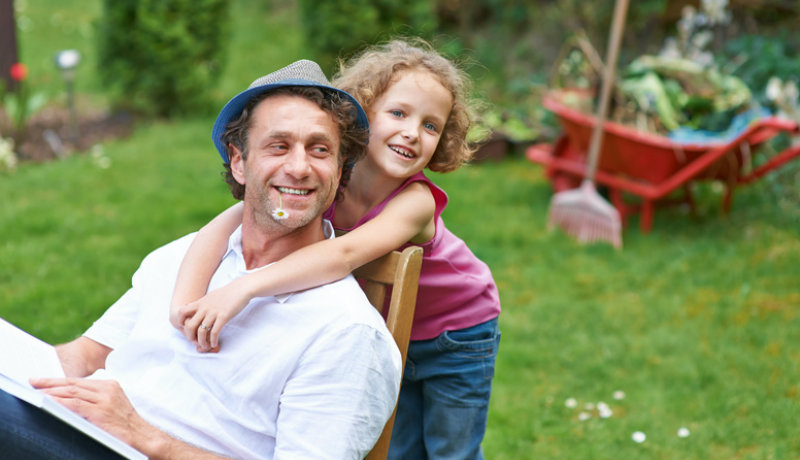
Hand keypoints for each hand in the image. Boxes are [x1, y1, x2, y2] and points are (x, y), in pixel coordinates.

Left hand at [31, 378, 149, 446]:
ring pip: (73, 392)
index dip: (59, 380)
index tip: (43, 380)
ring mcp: (105, 400)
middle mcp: (108, 389)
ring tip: (37, 392)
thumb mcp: (112, 405)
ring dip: (52, 392)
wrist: (143, 435)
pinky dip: (60, 402)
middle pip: (73, 383)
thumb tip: (70, 398)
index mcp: (110, 385)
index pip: (79, 381)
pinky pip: (76, 404)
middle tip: (34, 382)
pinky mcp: (101, 412)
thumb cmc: (125, 424)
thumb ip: (95, 398)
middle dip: (51, 383)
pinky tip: (49, 401)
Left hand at [177, 279, 252, 352]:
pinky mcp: (224, 316)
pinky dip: (213, 340)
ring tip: (206, 346)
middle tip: (195, 341)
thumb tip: (198, 309)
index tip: (187, 329)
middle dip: (190, 337)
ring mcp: (213, 312)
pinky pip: (215, 332)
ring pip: (201, 331)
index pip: (181, 312)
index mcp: (200, 303)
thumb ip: (203, 304)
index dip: (181, 322)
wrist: (241, 288)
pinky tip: (215, 344)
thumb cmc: (228, 293)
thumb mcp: (211, 296)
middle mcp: (204, 308)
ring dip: (202, 342)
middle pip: (189, 325)